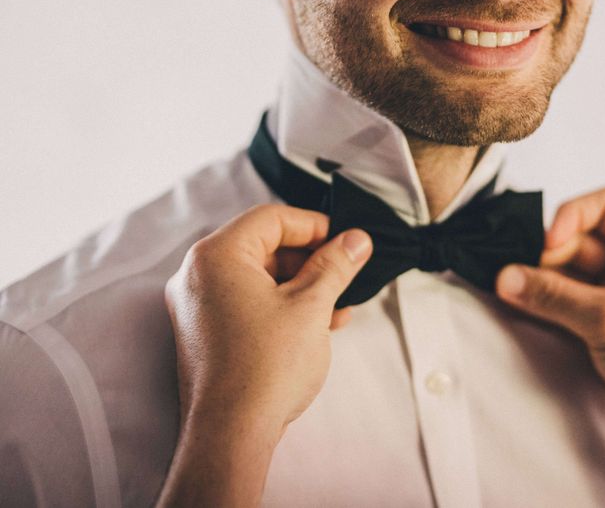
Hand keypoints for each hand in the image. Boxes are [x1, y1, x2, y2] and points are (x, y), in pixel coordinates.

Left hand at [157, 204, 371, 507]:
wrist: (231, 436)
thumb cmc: (265, 368)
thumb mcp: (311, 305)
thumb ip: (335, 264)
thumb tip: (355, 240)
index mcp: (217, 256)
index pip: (271, 219)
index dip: (314, 226)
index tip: (344, 240)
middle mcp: (198, 275)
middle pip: (264, 246)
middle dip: (311, 259)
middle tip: (345, 270)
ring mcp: (198, 305)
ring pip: (259, 276)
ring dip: (302, 285)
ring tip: (339, 304)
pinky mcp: (205, 331)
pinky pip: (247, 301)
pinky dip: (281, 304)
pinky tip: (319, 322)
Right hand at [496, 188, 604, 484]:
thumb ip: (551, 295)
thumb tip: (506, 277)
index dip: (573, 215)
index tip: (548, 242)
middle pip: (577, 241)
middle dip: (546, 257)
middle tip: (519, 278)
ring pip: (566, 273)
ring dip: (540, 283)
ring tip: (514, 294)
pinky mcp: (601, 324)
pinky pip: (564, 302)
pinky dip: (543, 304)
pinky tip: (522, 308)